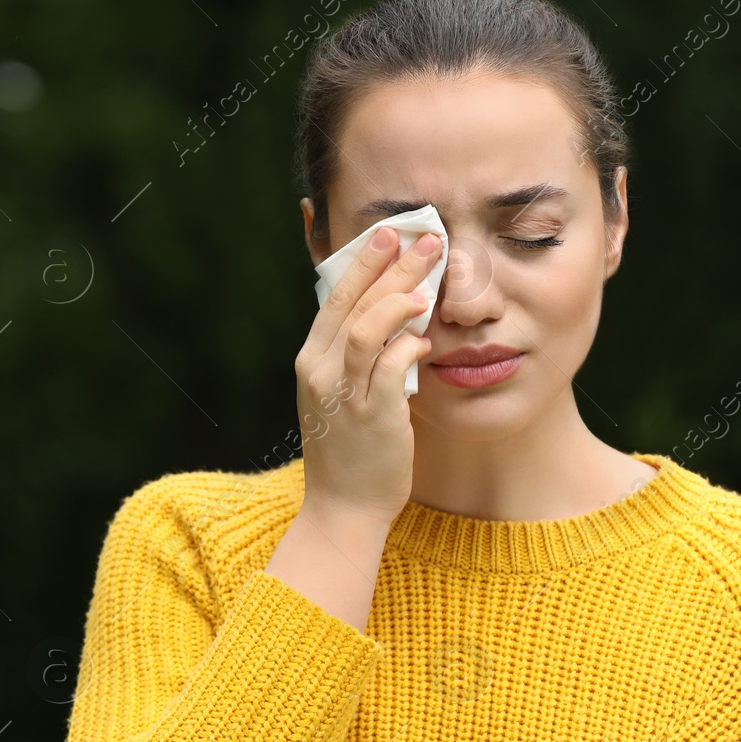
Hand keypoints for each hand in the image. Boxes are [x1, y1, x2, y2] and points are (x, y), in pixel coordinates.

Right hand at [294, 226, 441, 527]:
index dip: (364, 262)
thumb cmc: (351, 451)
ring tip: (429, 281)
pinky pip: (389, 368)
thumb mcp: (342, 394)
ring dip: (399, 299)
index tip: (391, 233)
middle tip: (426, 238)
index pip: (334, 296)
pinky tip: (425, 337)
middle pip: (352, 302)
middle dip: (391, 266)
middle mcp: (320, 371)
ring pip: (366, 327)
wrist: (343, 508)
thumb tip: (391, 314)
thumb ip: (357, 356)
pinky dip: (408, 346)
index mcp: (311, 360)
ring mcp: (343, 393)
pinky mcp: (371, 416)